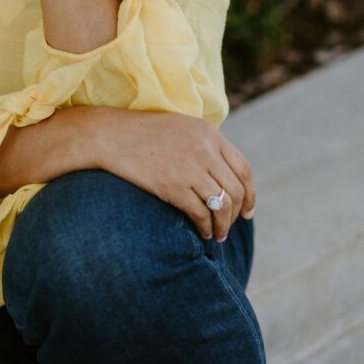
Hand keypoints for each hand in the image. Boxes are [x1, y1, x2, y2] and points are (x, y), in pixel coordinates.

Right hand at [94, 108, 255, 241]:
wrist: (112, 136)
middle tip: (229, 227)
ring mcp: (190, 168)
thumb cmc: (145, 133)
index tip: (248, 212)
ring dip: (223, 226)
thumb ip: (207, 146)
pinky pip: (200, 214)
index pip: (244, 169)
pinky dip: (204, 228)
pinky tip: (201, 232)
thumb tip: (225, 176)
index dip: (250, 194)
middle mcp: (205, 150)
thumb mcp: (183, 128)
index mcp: (210, 134)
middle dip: (236, 214)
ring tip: (217, 235)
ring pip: (221, 206)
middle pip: (236, 190)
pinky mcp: (173, 185)